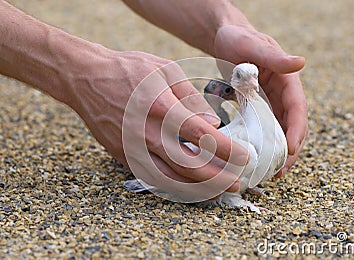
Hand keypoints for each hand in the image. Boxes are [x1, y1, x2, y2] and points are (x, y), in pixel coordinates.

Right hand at [66, 48, 248, 191]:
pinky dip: (176, 187)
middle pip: (189, 166)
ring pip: (171, 179)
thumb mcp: (166, 71)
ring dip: (199, 189)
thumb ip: (191, 98)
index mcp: (162, 108)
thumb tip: (212, 124)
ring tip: (220, 191)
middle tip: (238, 182)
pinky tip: (192, 188)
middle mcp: (147, 133)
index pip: (201, 136)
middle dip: (218, 178)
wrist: (86, 79)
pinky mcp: (124, 157)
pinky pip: (154, 179)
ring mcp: (133, 149)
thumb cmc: (129, 70)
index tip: (245, 156)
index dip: (227, 150)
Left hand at [214, 24, 308, 176]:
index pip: (297, 109)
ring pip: (282, 131)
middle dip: (291, 149)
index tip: (290, 150)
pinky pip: (268, 129)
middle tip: (280, 171)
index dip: (296, 130)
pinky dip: (267, 145)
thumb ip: (275, 56)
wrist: (226, 38)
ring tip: (272, 172)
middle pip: (294, 125)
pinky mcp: (261, 107)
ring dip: (280, 152)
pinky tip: (259, 159)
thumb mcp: (253, 44)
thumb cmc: (238, 38)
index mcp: (287, 80)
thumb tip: (301, 63)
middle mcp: (284, 93)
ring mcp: (273, 101)